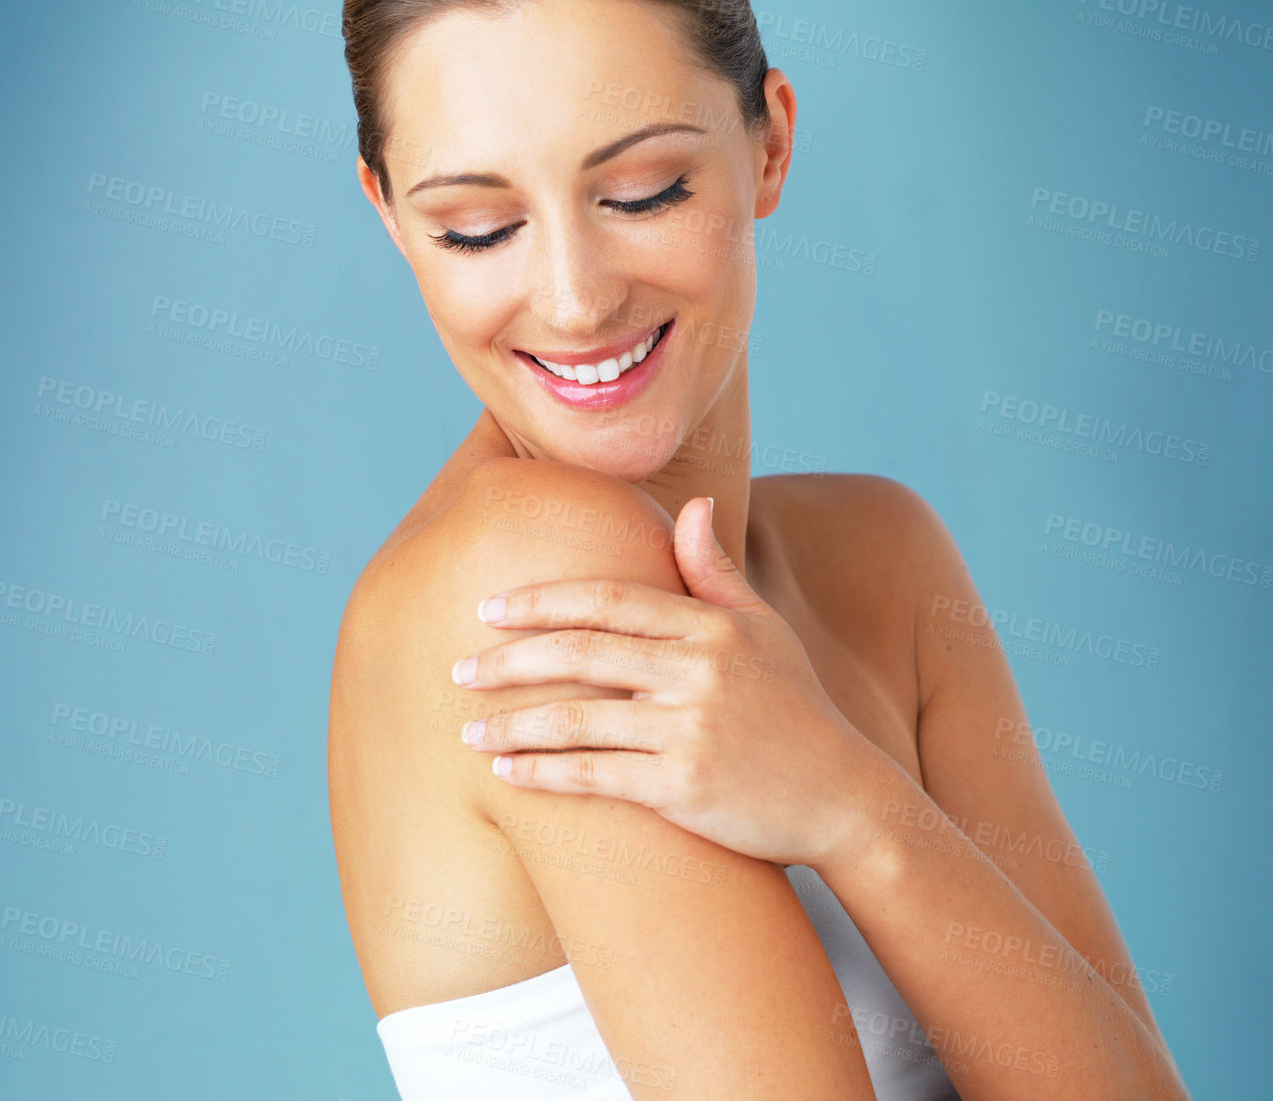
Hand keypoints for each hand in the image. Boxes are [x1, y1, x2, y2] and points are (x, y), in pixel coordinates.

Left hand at [452, 496, 894, 870]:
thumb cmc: (796, 710)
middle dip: (508, 659)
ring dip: (511, 725)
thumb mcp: (764, 631)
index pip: (606, 603)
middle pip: (579, 653)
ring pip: (576, 718)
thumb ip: (716, 572)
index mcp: (709, 626)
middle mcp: (697, 671)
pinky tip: (506, 775)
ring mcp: (689, 730)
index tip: (490, 607)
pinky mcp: (683, 788)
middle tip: (458, 665)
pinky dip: (542, 774)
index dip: (541, 602)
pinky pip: (594, 775)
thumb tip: (693, 504)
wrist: (845, 800)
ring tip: (466, 731)